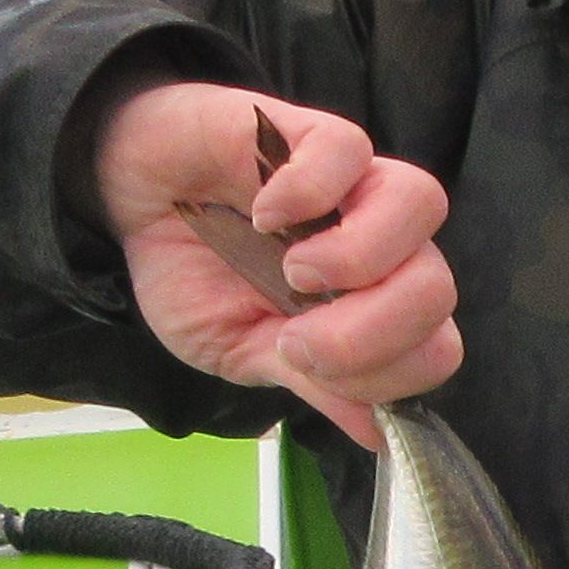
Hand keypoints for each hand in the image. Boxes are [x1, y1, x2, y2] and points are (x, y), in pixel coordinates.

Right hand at [82, 77, 461, 447]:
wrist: (130, 199)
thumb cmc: (190, 273)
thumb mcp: (240, 350)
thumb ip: (313, 383)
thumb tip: (380, 435)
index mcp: (372, 306)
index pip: (436, 349)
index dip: (383, 376)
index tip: (301, 366)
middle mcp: (378, 247)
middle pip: (438, 287)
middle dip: (371, 330)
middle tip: (293, 334)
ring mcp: (351, 186)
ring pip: (421, 204)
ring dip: (361, 255)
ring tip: (295, 270)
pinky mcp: (309, 133)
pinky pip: (349, 151)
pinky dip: (309, 189)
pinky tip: (263, 213)